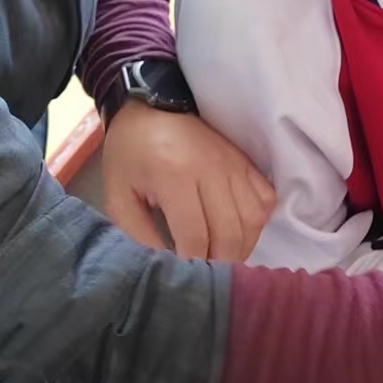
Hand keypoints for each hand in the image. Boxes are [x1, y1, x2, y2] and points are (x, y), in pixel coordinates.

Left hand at [103, 103, 275, 260]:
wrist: (152, 106)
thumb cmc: (130, 152)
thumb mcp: (117, 193)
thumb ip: (137, 232)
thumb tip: (164, 265)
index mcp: (174, 176)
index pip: (195, 235)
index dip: (192, 264)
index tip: (183, 276)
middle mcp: (212, 170)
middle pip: (229, 233)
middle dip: (219, 262)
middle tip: (205, 273)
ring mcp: (234, 165)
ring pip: (253, 220)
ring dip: (241, 247)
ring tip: (222, 257)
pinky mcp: (247, 162)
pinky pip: (266, 200)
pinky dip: (257, 222)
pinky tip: (238, 230)